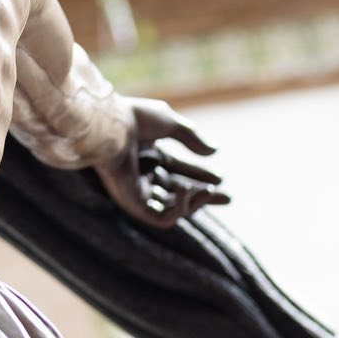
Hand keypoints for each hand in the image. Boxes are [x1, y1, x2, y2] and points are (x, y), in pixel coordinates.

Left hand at [92, 97, 228, 227]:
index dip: (201, 174)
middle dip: (204, 196)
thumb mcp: (169, 123)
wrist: (110, 128)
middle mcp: (142, 174)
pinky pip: (161, 218)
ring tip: (209, 190)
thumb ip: (192, 137)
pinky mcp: (132, 205)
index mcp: (148, 154)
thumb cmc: (134, 120)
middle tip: (228, 197)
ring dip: (195, 202)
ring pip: (172, 207)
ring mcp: (137, 191)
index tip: (222, 178)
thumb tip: (215, 152)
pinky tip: (188, 191)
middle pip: (178, 192)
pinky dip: (179, 209)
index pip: (179, 169)